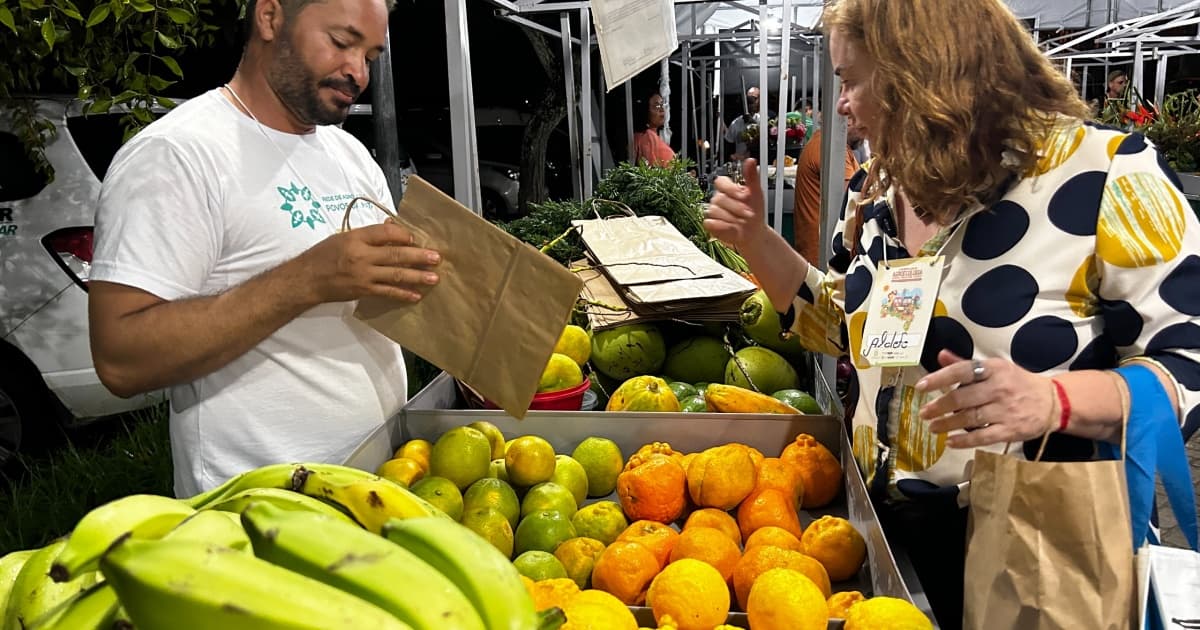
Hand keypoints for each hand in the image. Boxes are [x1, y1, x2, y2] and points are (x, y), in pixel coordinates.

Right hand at [297, 221, 440, 304]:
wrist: (307, 279)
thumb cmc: (324, 255)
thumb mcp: (343, 237)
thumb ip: (368, 235)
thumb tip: (392, 228)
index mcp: (356, 238)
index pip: (385, 233)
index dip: (403, 234)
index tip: (415, 238)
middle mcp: (361, 255)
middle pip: (395, 254)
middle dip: (418, 256)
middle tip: (436, 258)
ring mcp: (363, 275)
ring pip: (395, 274)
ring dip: (417, 276)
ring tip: (433, 277)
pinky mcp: (363, 290)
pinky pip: (387, 292)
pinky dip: (403, 294)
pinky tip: (416, 295)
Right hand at [704, 159, 771, 251]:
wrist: (754, 233)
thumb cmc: (754, 212)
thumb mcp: (756, 193)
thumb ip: (751, 177)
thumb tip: (750, 160)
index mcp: (727, 188)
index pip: (720, 182)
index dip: (731, 189)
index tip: (744, 196)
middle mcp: (717, 198)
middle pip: (719, 199)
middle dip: (737, 208)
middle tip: (749, 214)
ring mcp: (712, 211)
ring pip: (715, 211)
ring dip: (732, 219)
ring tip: (742, 223)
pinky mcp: (710, 224)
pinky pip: (711, 223)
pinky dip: (724, 227)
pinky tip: (734, 229)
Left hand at [915, 350, 1054, 447]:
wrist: (1053, 401)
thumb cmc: (1017, 383)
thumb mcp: (995, 368)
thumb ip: (966, 363)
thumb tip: (940, 355)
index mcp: (994, 369)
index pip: (962, 370)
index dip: (939, 378)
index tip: (921, 386)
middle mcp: (999, 388)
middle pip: (962, 397)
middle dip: (939, 406)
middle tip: (924, 412)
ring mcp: (1005, 410)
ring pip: (970, 418)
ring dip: (947, 424)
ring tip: (933, 426)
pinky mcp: (1011, 430)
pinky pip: (983, 437)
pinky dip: (965, 441)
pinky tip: (951, 441)